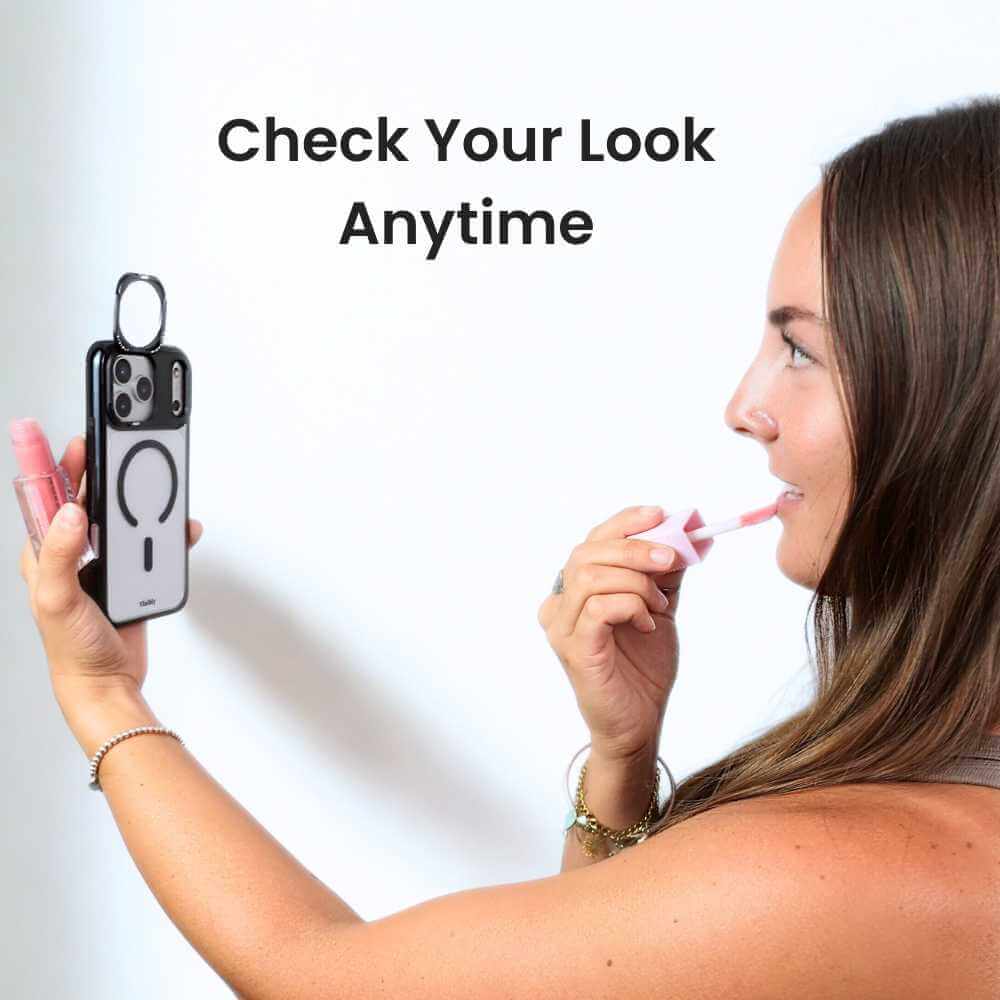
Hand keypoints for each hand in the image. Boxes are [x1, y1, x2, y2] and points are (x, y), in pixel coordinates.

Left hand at [16, 433, 202, 708]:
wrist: (107, 682)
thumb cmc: (71, 649)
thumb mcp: (56, 600)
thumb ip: (60, 554)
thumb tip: (69, 512)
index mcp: (43, 553)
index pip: (48, 498)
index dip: (59, 468)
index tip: (74, 442)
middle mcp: (71, 554)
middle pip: (88, 501)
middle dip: (104, 476)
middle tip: (119, 454)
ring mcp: (102, 564)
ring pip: (122, 521)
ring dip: (141, 506)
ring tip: (152, 491)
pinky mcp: (130, 577)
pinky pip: (149, 547)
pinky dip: (166, 537)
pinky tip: (177, 531)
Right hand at [537, 505, 684, 764]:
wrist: (639, 724)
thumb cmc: (642, 669)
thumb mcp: (658, 608)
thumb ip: (666, 573)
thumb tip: (691, 533)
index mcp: (576, 589)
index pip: (593, 540)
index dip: (625, 522)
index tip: (661, 514)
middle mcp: (559, 603)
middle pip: (589, 552)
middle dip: (636, 547)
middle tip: (674, 557)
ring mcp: (562, 626)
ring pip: (592, 575)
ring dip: (637, 581)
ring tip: (660, 604)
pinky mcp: (574, 648)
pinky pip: (599, 608)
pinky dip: (632, 606)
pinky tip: (649, 624)